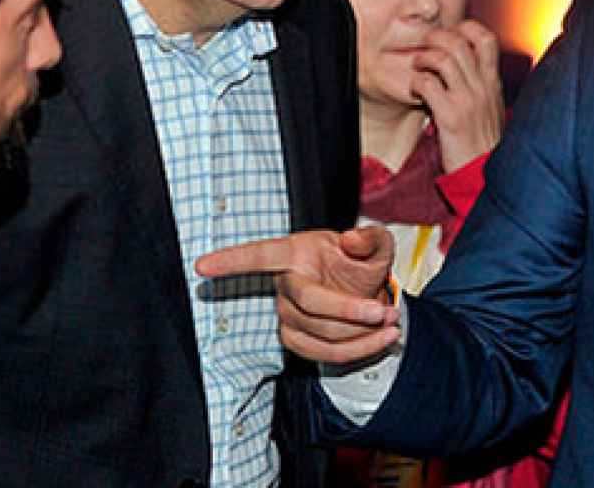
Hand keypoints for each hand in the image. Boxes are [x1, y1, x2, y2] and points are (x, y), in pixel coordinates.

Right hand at [195, 226, 400, 362]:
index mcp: (295, 252)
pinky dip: (360, 350)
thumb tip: (351, 240)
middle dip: (352, 311)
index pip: (259, 256)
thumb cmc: (361, 263)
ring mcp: (287, 316)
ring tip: (392, 323)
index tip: (202, 265)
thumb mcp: (376, 245)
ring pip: (321, 333)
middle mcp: (285, 284)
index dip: (231, 261)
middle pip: (310, 305)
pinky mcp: (296, 341)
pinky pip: (326, 353)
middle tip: (386, 311)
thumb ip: (371, 238)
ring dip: (362, 334)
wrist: (366, 292)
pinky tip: (382, 339)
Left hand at [410, 19, 502, 172]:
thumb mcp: (491, 111)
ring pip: (443, 58)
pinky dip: (416, 82)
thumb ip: (481, 89)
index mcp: (493, 84)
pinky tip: (415, 91)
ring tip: (418, 67)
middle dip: (436, 37)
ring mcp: (468, 101)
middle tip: (425, 46)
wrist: (485, 177)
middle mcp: (483, 87)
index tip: (450, 36)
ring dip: (424, 58)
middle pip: (459, 42)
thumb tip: (463, 72)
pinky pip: (428, 84)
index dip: (465, 29)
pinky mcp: (451, 116)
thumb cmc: (485, 147)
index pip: (486, 39)